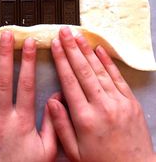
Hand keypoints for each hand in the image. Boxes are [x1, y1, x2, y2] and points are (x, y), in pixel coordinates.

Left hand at [0, 31, 56, 161]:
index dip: (28, 62)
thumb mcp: (47, 151)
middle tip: (7, 36)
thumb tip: (57, 98)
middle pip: (4, 80)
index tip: (29, 44)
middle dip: (6, 55)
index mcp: (23, 122)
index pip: (26, 84)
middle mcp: (2, 119)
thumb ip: (53, 124)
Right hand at [48, 26, 155, 161]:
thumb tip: (51, 100)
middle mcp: (102, 105)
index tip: (55, 45)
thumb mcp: (74, 152)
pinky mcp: (130, 101)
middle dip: (72, 48)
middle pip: (83, 70)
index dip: (61, 60)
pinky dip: (107, 62)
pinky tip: (99, 49)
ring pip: (99, 70)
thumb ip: (61, 125)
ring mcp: (118, 102)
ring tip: (78, 36)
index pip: (69, 81)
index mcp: (85, 118)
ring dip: (87, 50)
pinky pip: (117, 77)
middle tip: (64, 31)